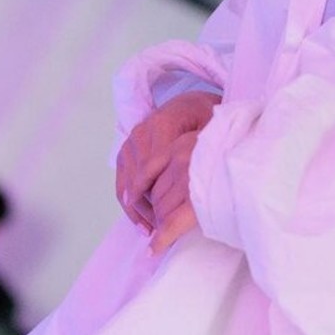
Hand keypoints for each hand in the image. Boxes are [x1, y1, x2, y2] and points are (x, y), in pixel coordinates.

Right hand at [116, 90, 219, 238]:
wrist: (191, 102)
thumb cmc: (205, 117)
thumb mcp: (211, 128)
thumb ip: (201, 149)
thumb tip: (197, 177)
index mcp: (163, 124)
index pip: (153, 169)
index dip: (159, 198)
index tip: (167, 221)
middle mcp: (141, 132)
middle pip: (138, 179)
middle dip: (148, 208)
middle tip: (160, 232)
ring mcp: (131, 140)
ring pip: (127, 183)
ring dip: (137, 209)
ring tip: (151, 231)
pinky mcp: (127, 149)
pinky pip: (122, 180)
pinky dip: (130, 202)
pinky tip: (141, 220)